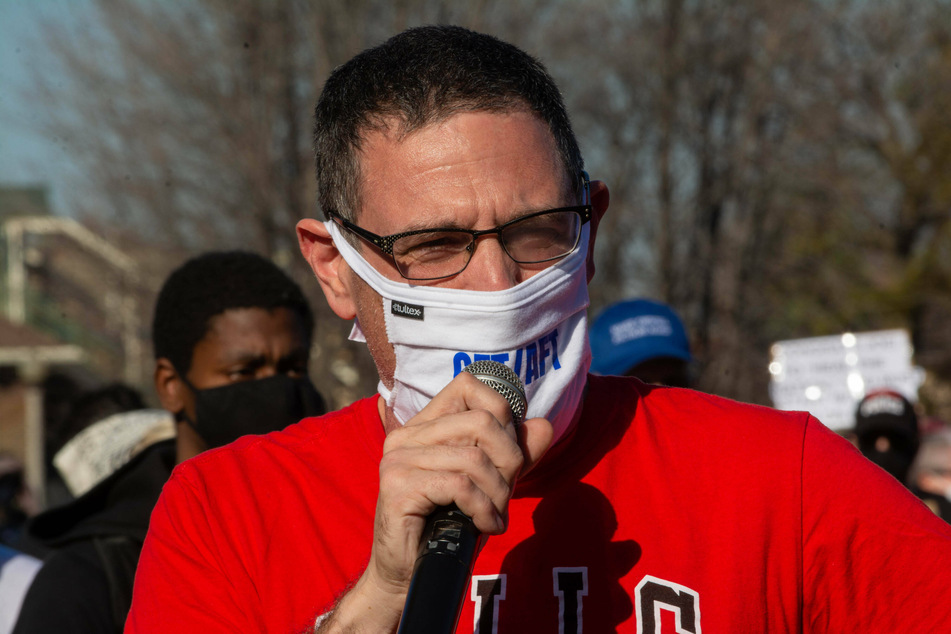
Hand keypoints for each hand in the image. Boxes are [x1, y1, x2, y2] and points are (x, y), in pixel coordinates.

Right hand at [323, 371, 552, 630]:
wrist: (408, 577)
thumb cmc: (447, 528)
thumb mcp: (488, 486)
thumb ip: (513, 455)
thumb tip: (543, 425)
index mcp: (424, 427)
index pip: (468, 386)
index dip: (501, 414)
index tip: (507, 454)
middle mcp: (406, 436)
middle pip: (481, 421)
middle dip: (508, 460)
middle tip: (506, 494)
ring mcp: (398, 459)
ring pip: (474, 457)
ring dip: (497, 492)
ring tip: (494, 515)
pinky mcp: (397, 487)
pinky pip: (459, 485)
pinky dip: (483, 508)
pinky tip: (484, 526)